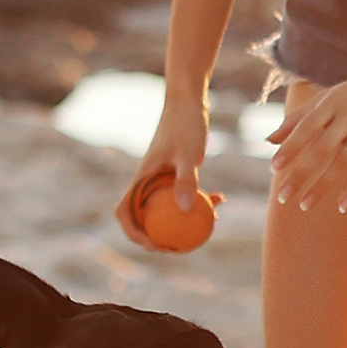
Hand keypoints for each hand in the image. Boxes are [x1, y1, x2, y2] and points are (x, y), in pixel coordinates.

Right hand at [116, 103, 216, 250]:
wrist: (189, 101)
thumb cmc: (185, 125)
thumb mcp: (187, 154)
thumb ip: (186, 181)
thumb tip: (184, 211)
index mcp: (141, 177)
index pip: (125, 211)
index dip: (133, 233)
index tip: (154, 245)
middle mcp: (147, 179)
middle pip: (144, 215)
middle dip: (158, 235)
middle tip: (181, 246)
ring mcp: (161, 176)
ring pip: (166, 207)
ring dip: (182, 219)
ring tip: (208, 225)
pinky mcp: (175, 171)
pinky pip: (183, 193)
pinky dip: (197, 200)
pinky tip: (220, 199)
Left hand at [268, 50, 346, 212]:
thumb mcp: (327, 98)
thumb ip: (298, 118)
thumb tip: (268, 140)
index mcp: (330, 105)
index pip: (306, 127)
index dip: (290, 147)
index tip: (274, 167)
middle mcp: (346, 117)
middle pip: (320, 149)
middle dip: (300, 174)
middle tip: (282, 197)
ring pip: (341, 162)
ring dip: (322, 186)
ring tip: (305, 206)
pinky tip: (343, 206)